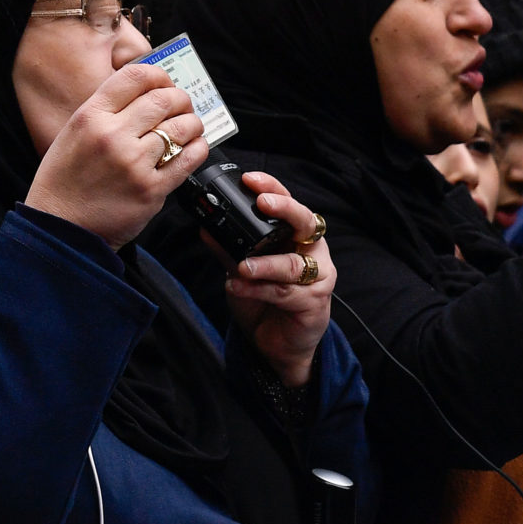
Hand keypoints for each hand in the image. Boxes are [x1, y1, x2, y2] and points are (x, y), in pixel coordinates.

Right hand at [24, 63, 205, 248]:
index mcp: (90, 116)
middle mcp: (112, 136)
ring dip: (192, 123)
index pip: (135, 76)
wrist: (61, 228)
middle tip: (182, 106)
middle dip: (180, 98)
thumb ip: (106, 111)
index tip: (164, 83)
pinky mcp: (151, 189)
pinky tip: (193, 147)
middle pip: (163, 99)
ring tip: (189, 128)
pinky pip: (188, 159)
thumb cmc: (64, 180)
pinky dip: (197, 148)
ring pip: (181, 127)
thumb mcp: (74, 132)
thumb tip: (147, 93)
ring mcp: (133, 163)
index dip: (158, 75)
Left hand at [221, 172, 333, 388]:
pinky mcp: (313, 304)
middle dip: (284, 209)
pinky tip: (237, 287)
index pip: (288, 203)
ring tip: (241, 266)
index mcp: (296, 236)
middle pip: (306, 222)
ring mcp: (318, 278)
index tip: (250, 179)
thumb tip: (205, 226)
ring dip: (265, 263)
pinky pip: (285, 293)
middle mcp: (312, 251)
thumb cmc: (264, 300)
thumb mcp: (240, 270)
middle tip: (262, 203)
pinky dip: (258, 290)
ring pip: (293, 264)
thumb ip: (228, 249)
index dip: (272, 188)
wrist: (278, 344)